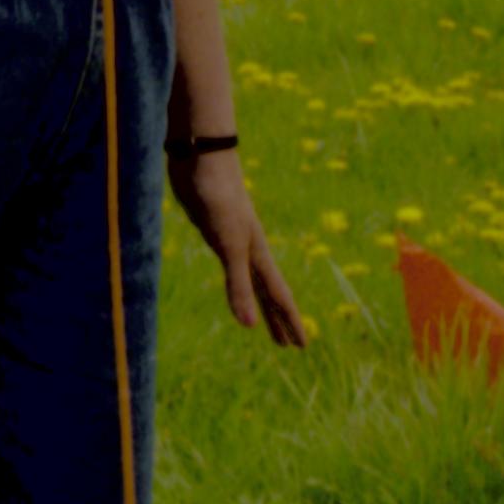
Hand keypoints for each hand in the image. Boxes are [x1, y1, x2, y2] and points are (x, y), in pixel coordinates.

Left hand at [168, 155, 307, 347]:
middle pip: (266, 291)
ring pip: (248, 278)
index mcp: (256, 253)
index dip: (290, 322)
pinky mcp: (211, 226)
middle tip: (287, 345)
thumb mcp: (229, 245)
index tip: (302, 347)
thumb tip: (247, 327)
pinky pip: (229, 262)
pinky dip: (235, 277)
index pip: (278, 295)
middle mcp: (247, 247)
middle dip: (277, 318)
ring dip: (256, 300)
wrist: (201, 156)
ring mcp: (230, 236)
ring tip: (258, 321)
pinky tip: (233, 274)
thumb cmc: (219, 197)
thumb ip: (238, 285)